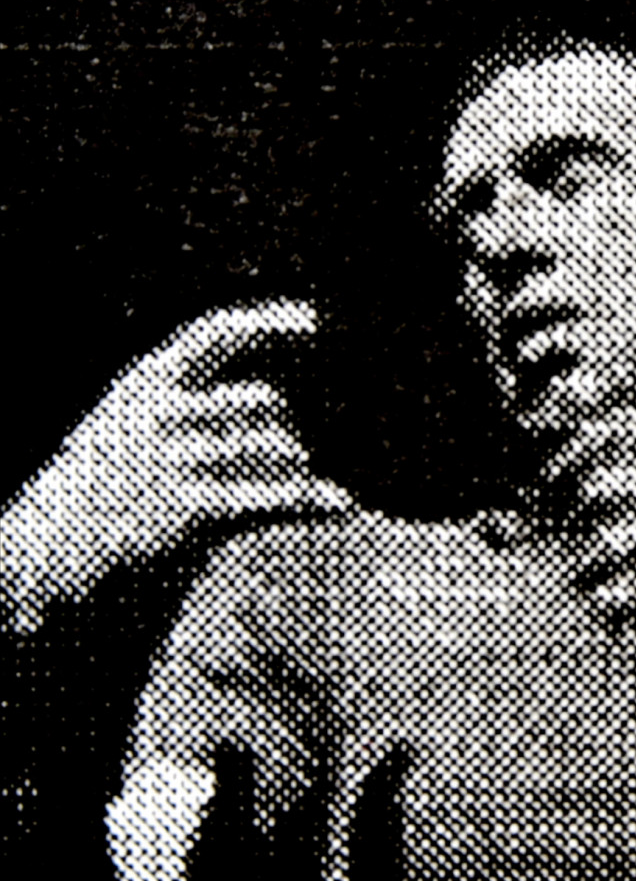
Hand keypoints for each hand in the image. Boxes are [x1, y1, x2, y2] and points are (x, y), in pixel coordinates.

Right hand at [3, 299, 350, 629]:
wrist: (49, 558)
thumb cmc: (103, 496)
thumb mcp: (128, 434)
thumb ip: (190, 413)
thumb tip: (276, 411)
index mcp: (143, 387)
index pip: (213, 334)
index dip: (267, 322)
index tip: (314, 322)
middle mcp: (159, 414)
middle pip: (263, 403)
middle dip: (286, 431)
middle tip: (291, 458)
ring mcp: (173, 459)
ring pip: (274, 449)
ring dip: (295, 470)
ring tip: (298, 489)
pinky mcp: (188, 507)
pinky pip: (271, 495)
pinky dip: (311, 500)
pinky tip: (341, 505)